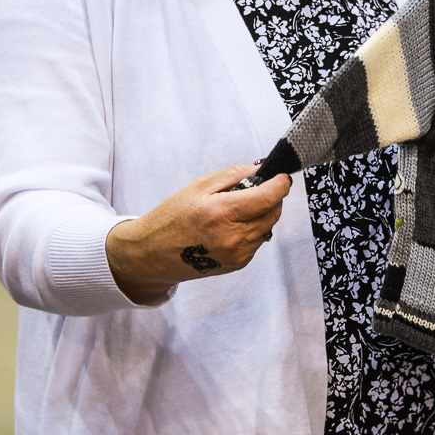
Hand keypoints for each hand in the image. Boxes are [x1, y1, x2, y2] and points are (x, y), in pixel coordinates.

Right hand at [105, 163, 290, 302]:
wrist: (153, 254)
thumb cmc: (172, 217)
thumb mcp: (199, 185)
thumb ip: (233, 174)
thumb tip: (261, 169)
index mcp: (222, 213)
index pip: (268, 197)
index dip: (280, 183)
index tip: (281, 175)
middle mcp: (233, 237)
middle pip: (273, 212)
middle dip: (271, 196)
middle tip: (255, 187)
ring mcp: (237, 254)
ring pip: (268, 226)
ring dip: (262, 213)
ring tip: (237, 208)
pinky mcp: (238, 264)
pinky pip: (258, 240)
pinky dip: (253, 228)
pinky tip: (232, 225)